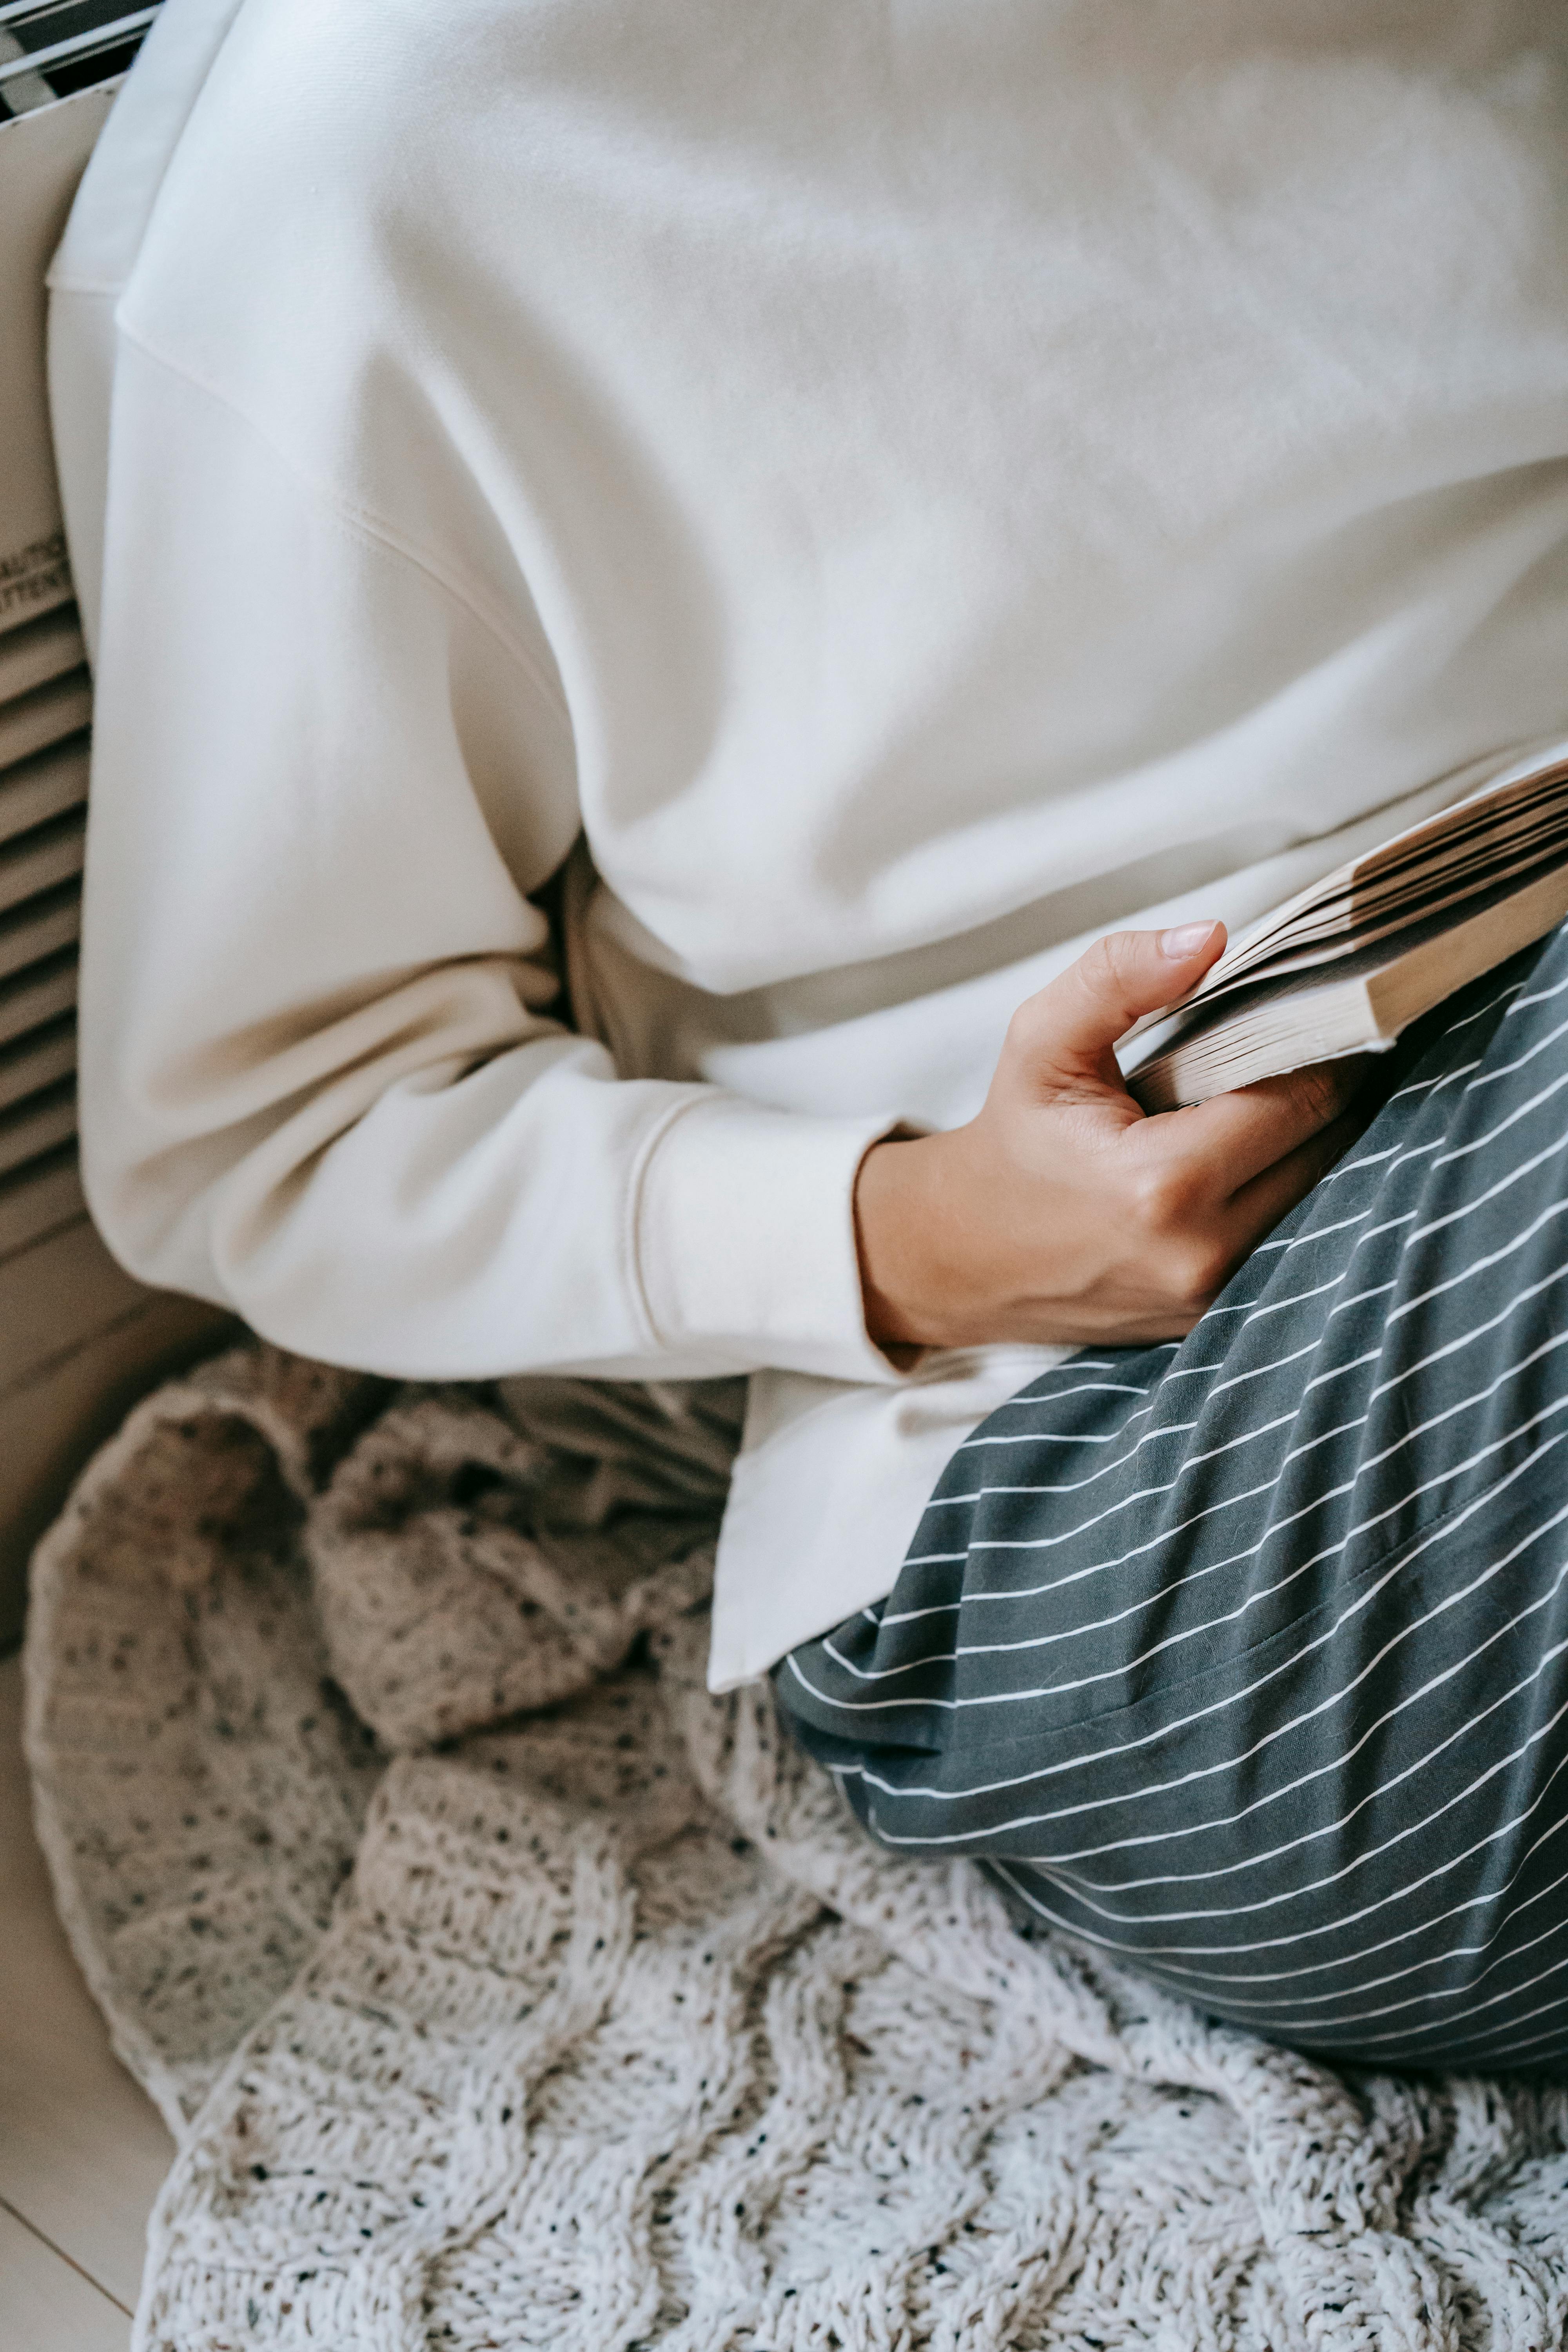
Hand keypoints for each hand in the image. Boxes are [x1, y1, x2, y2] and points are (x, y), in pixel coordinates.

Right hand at [854, 921, 1367, 1353]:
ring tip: (1275, 1091)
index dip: (1318, 1041)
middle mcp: (1201, 1252)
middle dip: (1323, 1084)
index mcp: (1162, 1184)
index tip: (1307, 1005)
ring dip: (1313, 1136)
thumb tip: (1213, 937)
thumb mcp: (1042, 1042)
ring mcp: (1215, 1296)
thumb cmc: (1013, 1141)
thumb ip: (1119, 977)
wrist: (967, 1252)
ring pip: (1326, 1192)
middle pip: (1330, 1144)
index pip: (1302, 1095)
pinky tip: (1254, 1150)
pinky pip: (1293, 1233)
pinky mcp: (1219, 1314)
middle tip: (1298, 1040)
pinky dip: (1288, 1184)